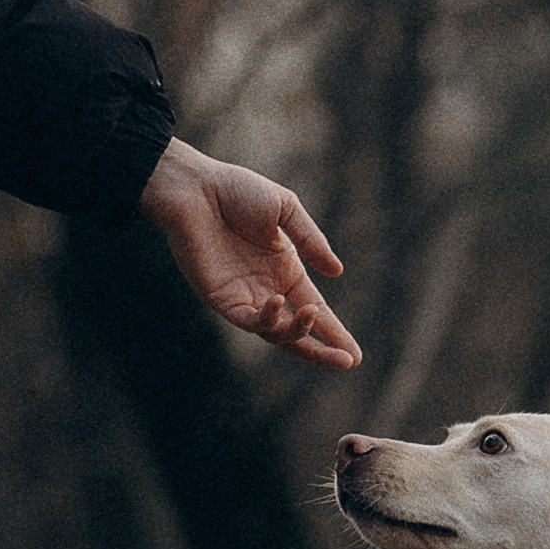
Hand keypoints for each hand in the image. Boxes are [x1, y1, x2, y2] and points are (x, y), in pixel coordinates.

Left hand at [138, 140, 360, 368]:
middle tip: (346, 360)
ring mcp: (244, 297)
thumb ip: (311, 240)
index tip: (354, 355)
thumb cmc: (236, 190)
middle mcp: (267, 289)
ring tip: (309, 315)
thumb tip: (336, 272)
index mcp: (285, 271)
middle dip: (322, 350)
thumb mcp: (285, 208)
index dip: (335, 333)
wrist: (195, 188)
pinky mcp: (221, 299)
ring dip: (296, 331)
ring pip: (275, 333)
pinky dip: (266, 318)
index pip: (315, 310)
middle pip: (298, 333)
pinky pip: (248, 320)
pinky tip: (278, 302)